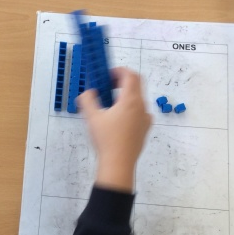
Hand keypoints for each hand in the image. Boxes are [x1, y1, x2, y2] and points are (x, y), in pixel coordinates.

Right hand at [77, 67, 150, 191]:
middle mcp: (142, 106)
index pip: (130, 75)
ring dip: (124, 95)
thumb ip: (88, 99)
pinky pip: (139, 111)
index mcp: (131, 100)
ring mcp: (146, 118)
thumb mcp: (92, 117)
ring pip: (137, 98)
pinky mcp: (145, 129)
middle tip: (107, 86)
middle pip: (136, 84)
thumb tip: (88, 92)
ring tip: (109, 105)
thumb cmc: (106, 139)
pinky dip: (129, 108)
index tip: (106, 75)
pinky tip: (117, 120)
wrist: (119, 164)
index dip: (119, 71)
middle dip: (121, 81)